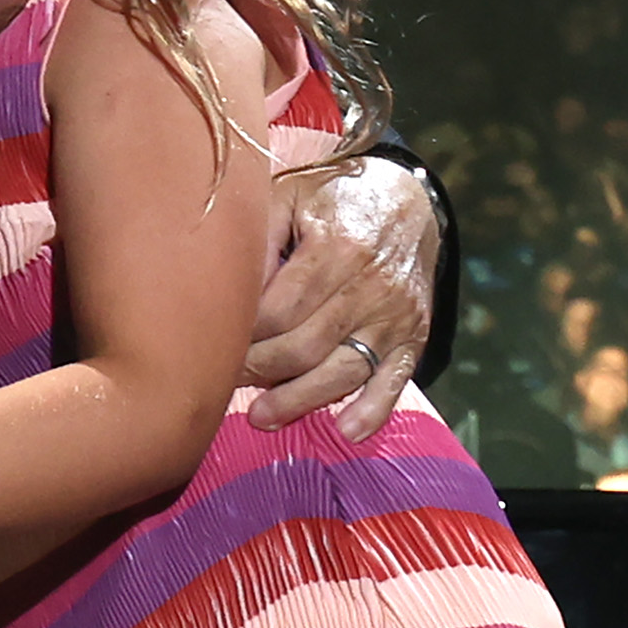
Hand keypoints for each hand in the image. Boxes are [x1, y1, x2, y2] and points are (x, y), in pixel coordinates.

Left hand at [245, 158, 437, 437]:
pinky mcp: (415, 335)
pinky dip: (373, 409)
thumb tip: (226, 290)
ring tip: (262, 418)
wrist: (406, 199)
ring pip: (343, 371)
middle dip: (260, 371)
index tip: (212, 347)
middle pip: (305, 347)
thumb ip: (258, 238)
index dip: (243, 336)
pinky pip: (395, 380)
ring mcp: (394, 315)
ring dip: (300, 401)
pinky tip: (346, 431)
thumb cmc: (331, 200)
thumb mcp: (289, 196)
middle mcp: (370, 285)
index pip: (278, 310)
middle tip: (226, 382)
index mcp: (335, 247)